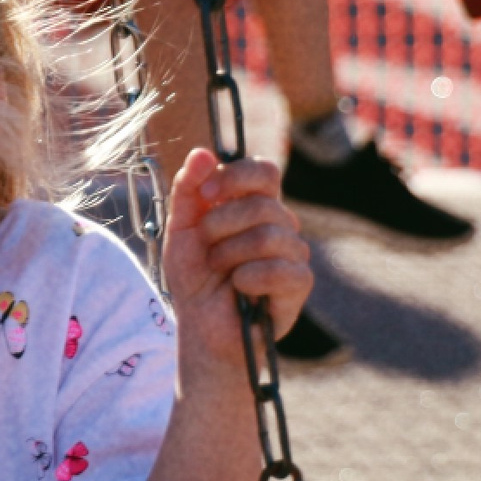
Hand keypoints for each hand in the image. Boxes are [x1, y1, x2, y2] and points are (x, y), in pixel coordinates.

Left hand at [161, 148, 311, 366]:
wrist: (201, 327)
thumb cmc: (196, 276)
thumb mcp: (181, 229)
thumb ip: (188, 190)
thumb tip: (202, 152)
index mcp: (254, 205)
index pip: (264, 171)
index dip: (237, 175)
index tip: (208, 192)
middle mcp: (280, 224)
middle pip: (263, 204)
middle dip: (221, 225)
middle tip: (207, 248)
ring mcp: (293, 253)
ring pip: (269, 236)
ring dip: (230, 255)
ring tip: (221, 272)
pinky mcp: (299, 284)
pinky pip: (281, 269)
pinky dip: (249, 278)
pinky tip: (240, 288)